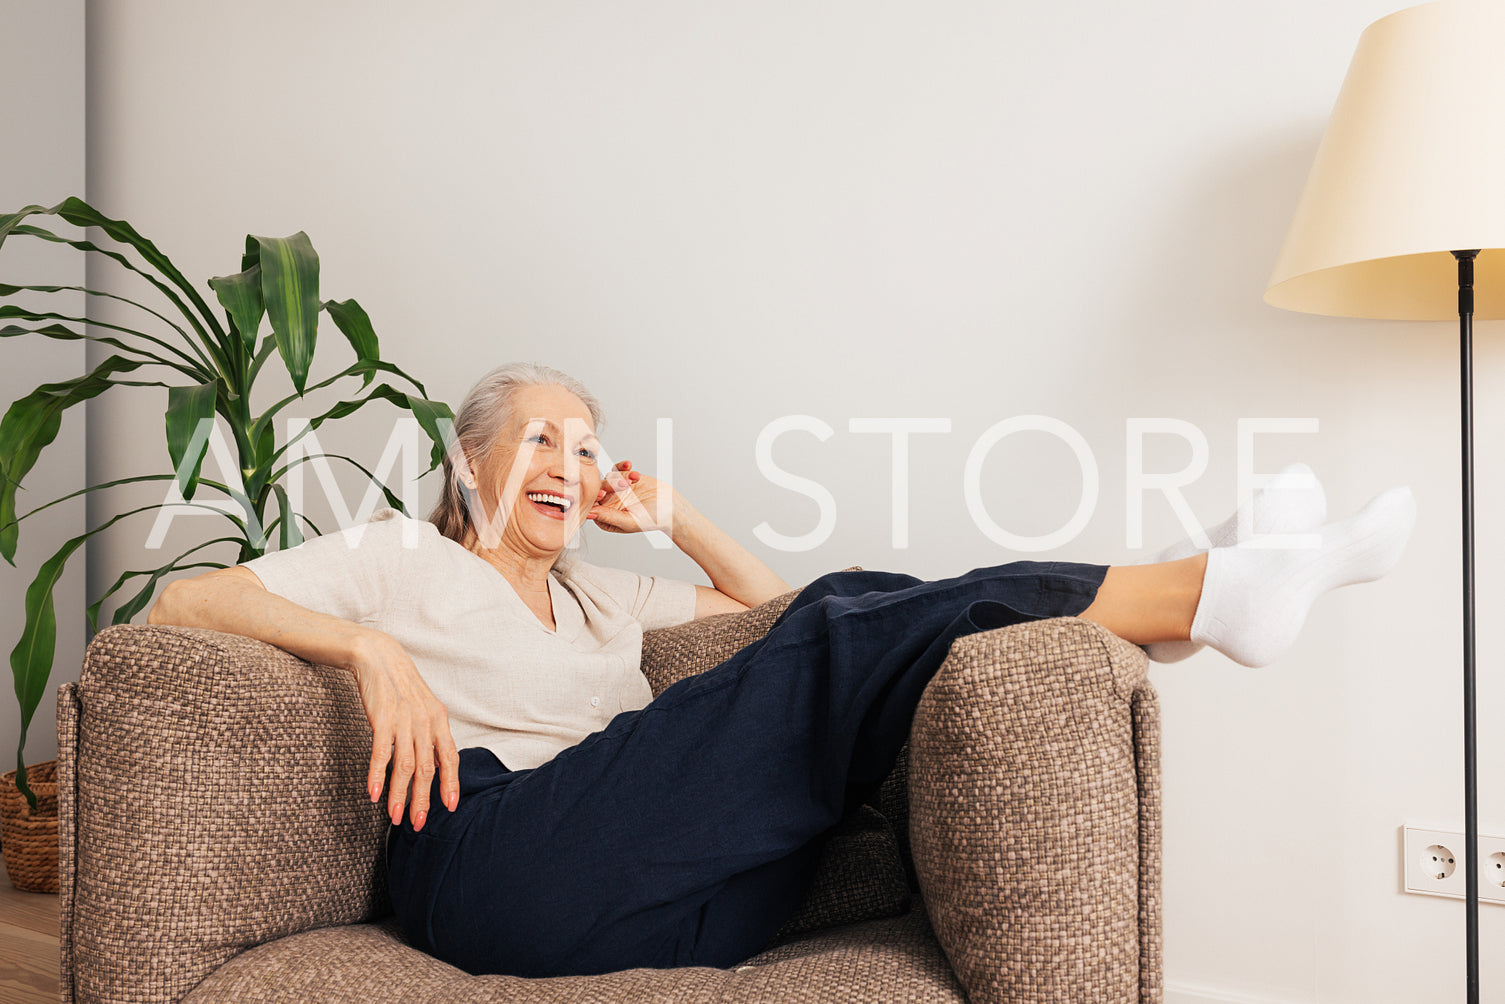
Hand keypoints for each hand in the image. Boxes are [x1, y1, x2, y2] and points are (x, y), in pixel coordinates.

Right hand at [349, 630, 459, 831]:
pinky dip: (377, 774)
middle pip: (427, 768)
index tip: (450, 807)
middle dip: (423, 799)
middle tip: (417, 824)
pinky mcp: (382, 718)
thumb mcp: (424, 709)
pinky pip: (381, 752)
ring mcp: (404, 720)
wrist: (379, 657)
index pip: (450, 758)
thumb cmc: (401, 687)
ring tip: (395, 817)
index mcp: (438, 720)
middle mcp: (425, 722)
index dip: (450, 783)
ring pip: (405, 765)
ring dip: (400, 794)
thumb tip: (435, 765)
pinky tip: (373, 793)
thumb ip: (430, 735)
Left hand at [588, 460, 675, 534]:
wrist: (671, 508)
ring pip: (608, 478)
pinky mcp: (625, 478)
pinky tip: (630, 467)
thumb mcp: (629, 521)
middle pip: (598, 489)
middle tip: (624, 485)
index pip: (592, 506)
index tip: (603, 494)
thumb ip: (609, 517)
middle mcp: (609, 504)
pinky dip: (623, 466)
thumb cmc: (652, 520)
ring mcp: (616, 490)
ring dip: (620, 477)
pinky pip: (617, 469)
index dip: (594, 498)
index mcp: (606, 518)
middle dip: (610, 485)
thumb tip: (588, 514)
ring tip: (634, 480)